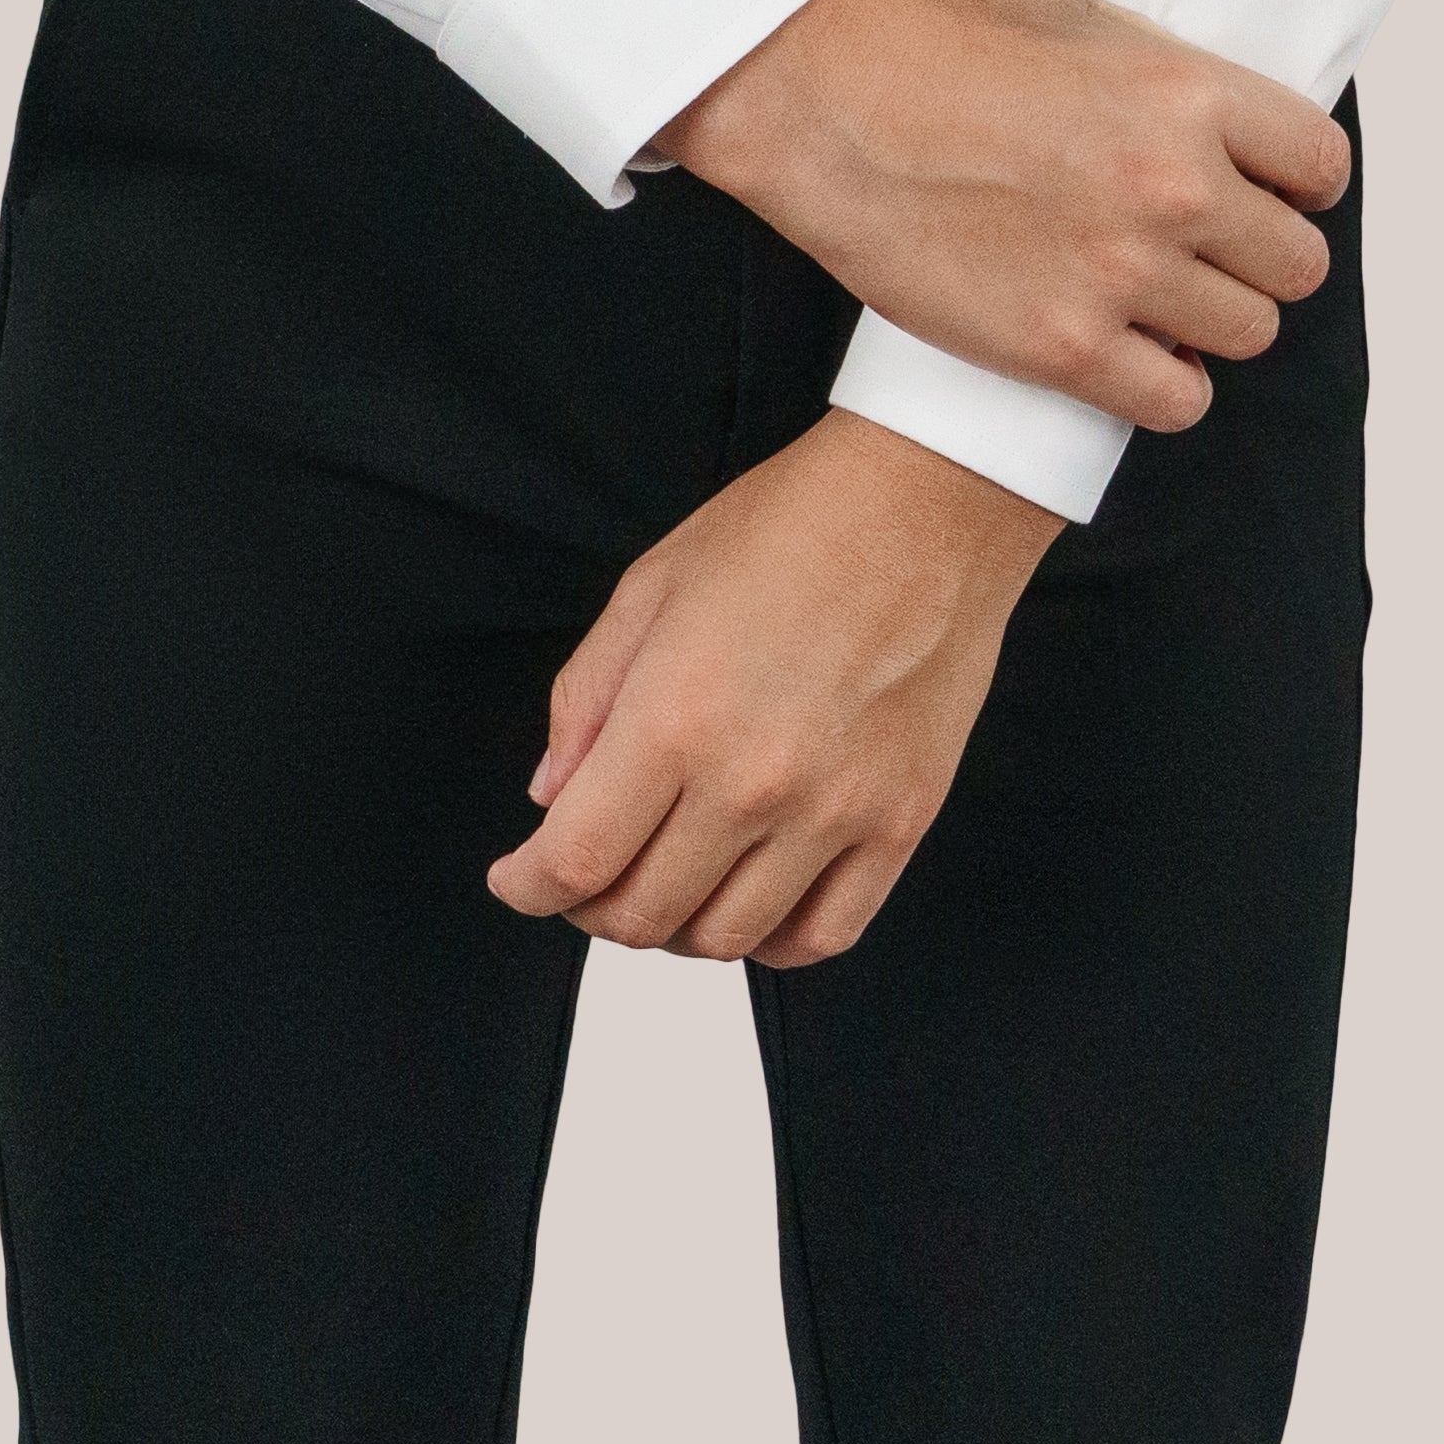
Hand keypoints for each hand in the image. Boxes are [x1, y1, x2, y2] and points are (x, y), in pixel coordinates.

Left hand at [485, 413, 1061, 967]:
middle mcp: (750, 782)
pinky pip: (822, 934)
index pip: (574, 860)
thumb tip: (552, 796)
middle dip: (590, 907)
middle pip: (641, 915)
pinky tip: (747, 901)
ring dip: (674, 928)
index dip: (527, 887)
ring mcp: (832, 812)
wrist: (928, 502)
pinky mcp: (899, 822)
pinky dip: (769, 941)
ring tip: (666, 880)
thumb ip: (586, 697)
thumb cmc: (792, 524)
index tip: (516, 880)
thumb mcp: (652, 584)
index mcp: (673, 717)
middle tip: (587, 873)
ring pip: (725, 938)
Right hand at [652, 0, 1348, 432]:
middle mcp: (1176, 190)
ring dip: (1214, 322)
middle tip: (1211, 250)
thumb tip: (1145, 7)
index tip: (1271, 189)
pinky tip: (1132, 355)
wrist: (824, 110)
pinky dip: (1165, 386)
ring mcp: (1124, 276)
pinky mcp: (1066, 348)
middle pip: (1298, 264)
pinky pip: (1178, 402)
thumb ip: (1125, 12)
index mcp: (1187, 94)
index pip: (1321, 164)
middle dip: (1261, 258)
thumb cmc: (924, 44)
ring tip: (1164, 301)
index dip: (1299, 182)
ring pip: (1249, 335)